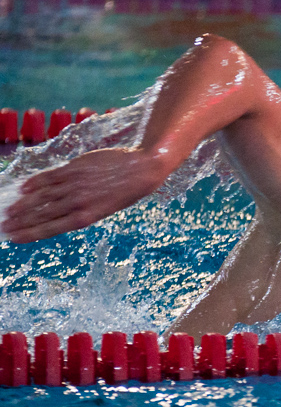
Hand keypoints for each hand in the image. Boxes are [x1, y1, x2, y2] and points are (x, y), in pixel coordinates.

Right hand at [1, 147, 164, 242]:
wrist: (142, 169)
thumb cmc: (126, 191)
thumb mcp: (106, 208)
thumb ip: (82, 210)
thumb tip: (58, 212)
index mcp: (87, 217)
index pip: (51, 228)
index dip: (31, 233)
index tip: (14, 238)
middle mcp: (78, 202)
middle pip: (42, 214)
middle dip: (21, 222)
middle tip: (5, 227)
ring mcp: (75, 184)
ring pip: (42, 196)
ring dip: (23, 204)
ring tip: (9, 211)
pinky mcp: (75, 168)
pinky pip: (50, 176)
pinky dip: (35, 183)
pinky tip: (24, 188)